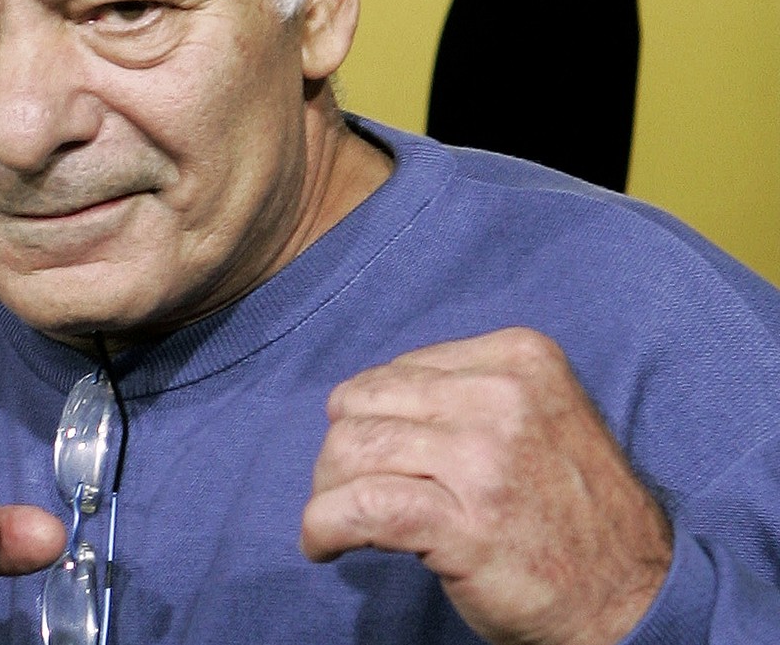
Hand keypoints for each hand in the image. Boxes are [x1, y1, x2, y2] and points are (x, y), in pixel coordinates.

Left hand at [301, 327, 671, 644]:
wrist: (633, 597)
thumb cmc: (571, 511)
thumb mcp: (537, 416)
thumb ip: (463, 394)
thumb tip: (364, 401)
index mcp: (520, 357)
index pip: (397, 371)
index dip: (372, 417)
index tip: (380, 458)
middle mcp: (503, 397)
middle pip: (362, 403)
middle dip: (341, 449)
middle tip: (349, 490)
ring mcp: (484, 459)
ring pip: (352, 448)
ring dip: (327, 490)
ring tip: (339, 519)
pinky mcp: (464, 523)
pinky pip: (358, 508)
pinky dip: (322, 525)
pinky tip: (324, 544)